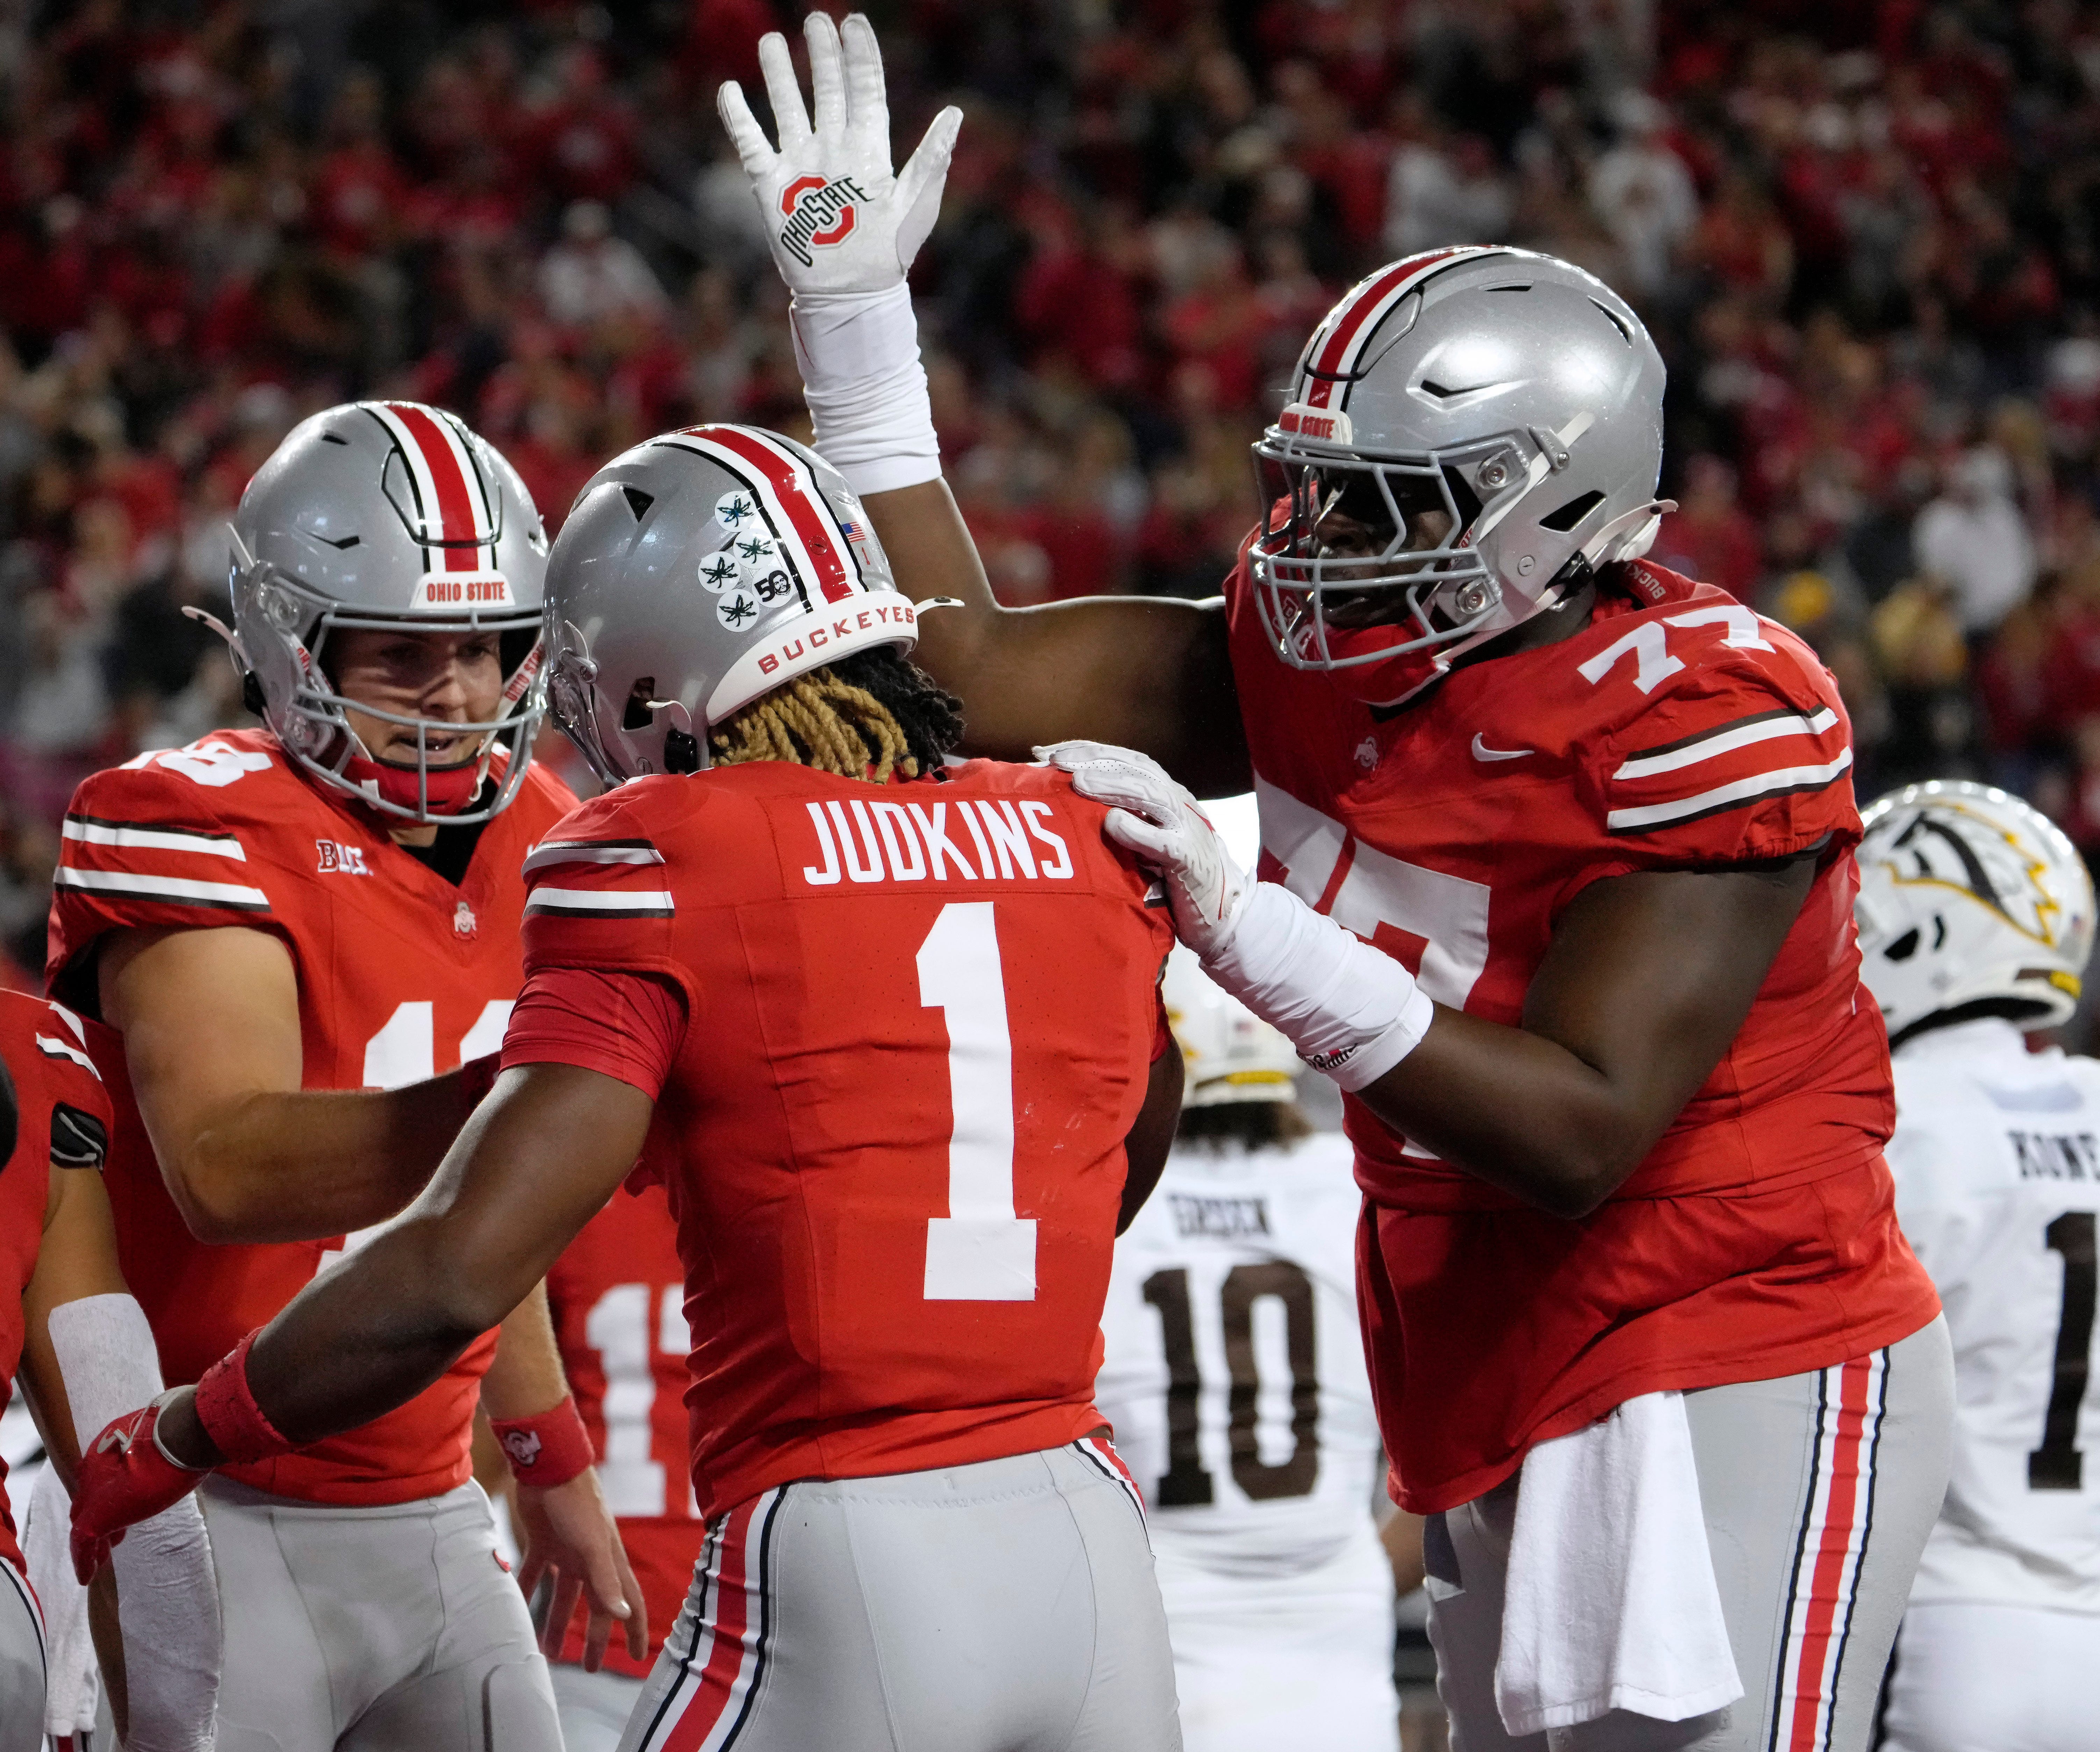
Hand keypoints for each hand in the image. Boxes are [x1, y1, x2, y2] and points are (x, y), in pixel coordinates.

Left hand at [70, 1391, 207, 1582]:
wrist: (182, 1436)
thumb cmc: (182, 1433)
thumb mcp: (170, 1440)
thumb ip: (164, 1450)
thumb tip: (190, 1449)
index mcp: (111, 1446)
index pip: (102, 1475)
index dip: (108, 1492)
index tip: (123, 1503)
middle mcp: (95, 1468)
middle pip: (89, 1500)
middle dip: (101, 1516)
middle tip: (115, 1535)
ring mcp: (93, 1494)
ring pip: (85, 1521)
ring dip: (96, 1539)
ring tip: (104, 1556)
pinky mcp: (95, 1518)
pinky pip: (82, 1545)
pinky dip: (84, 1561)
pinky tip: (87, 1577)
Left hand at [514, 1468, 646, 1671]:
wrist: (547, 1467)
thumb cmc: (577, 1504)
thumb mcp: (592, 1545)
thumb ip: (605, 1581)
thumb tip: (622, 1615)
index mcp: (609, 1561)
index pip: (629, 1602)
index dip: (634, 1629)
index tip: (638, 1656)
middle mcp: (591, 1560)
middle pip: (596, 1606)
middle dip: (593, 1637)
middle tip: (588, 1668)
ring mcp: (567, 1551)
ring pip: (565, 1595)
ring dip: (556, 1622)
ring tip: (545, 1652)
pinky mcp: (542, 1543)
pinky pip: (534, 1575)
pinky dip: (527, 1592)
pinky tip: (514, 1609)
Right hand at [717, 11, 961, 294]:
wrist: (851, 295)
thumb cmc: (889, 254)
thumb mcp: (916, 206)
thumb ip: (932, 158)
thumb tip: (955, 113)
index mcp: (869, 149)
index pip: (865, 90)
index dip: (860, 56)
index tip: (854, 22)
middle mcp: (834, 148)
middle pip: (826, 90)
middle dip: (821, 55)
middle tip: (815, 20)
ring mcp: (801, 164)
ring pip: (787, 107)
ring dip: (779, 75)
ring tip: (771, 42)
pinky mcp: (772, 185)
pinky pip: (751, 143)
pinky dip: (739, 118)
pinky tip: (729, 90)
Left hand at [1037, 741, 1247, 955]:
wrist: (1222, 909)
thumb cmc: (1171, 874)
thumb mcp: (1142, 836)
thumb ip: (1115, 815)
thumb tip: (1063, 800)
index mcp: (1162, 793)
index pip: (1123, 759)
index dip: (1085, 750)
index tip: (1045, 753)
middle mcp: (1176, 802)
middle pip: (1135, 769)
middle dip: (1094, 760)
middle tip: (1056, 761)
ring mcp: (1186, 829)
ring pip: (1151, 796)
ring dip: (1114, 786)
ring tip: (1081, 783)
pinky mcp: (1191, 861)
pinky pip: (1165, 843)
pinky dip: (1140, 831)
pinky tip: (1115, 823)